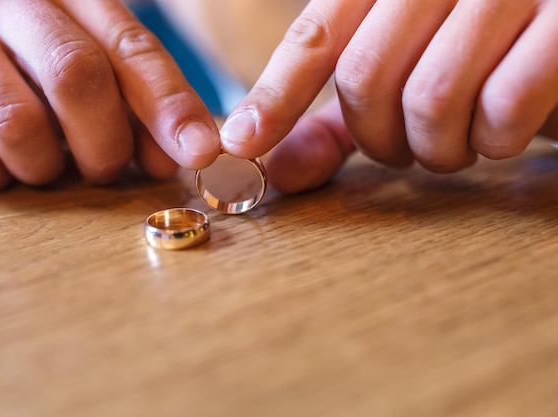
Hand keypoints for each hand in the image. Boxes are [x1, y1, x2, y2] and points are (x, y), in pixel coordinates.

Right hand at [0, 0, 219, 190]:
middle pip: (77, 78)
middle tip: (105, 167)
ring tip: (47, 163)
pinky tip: (1, 163)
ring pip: (17, 123)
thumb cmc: (28, 43)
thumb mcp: (86, 46)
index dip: (169, 105)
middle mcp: (9, 3)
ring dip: (46, 166)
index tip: (199, 151)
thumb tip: (178, 152)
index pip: (131, 49)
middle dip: (105, 144)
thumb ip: (133, 91)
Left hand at [220, 0, 557, 192]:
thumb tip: (275, 170)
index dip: (275, 95)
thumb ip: (338, 121)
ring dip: (436, 147)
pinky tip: (502, 131)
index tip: (243, 142)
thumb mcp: (401, 81)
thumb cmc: (484, 59)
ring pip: (431, 97)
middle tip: (402, 149)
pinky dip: (494, 140)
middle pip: (365, 74)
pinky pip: (503, 105)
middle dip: (377, 137)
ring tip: (455, 141)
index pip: (317, 34)